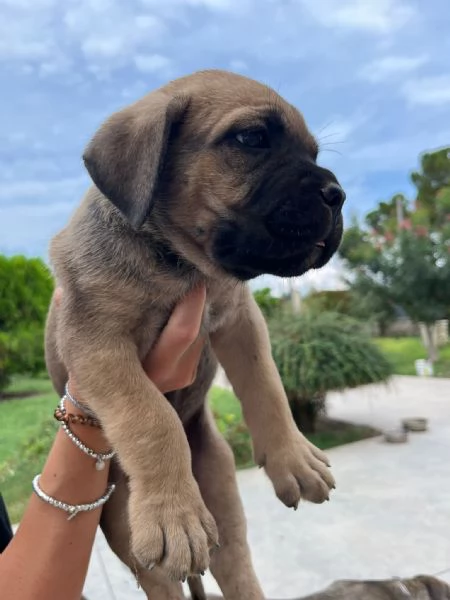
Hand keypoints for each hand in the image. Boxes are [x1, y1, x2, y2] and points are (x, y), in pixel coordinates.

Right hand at [54, 285, 206, 394]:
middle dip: (196, 300)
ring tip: (183, 285)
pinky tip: (181, 306)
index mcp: (151, 367)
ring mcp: (183, 376)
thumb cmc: (91, 371)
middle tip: (189, 273)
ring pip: (201, 332)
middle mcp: (172, 375)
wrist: (109, 406)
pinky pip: (198, 339)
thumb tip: (62, 290)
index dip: (192, 302)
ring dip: (195, 310)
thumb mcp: (84, 345)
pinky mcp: (188, 373)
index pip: (183, 332)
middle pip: (198, 328)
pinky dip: (193, 321)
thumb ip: (75, 317)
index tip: (191, 277)